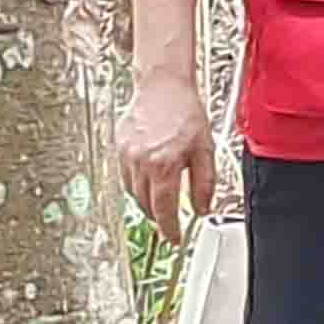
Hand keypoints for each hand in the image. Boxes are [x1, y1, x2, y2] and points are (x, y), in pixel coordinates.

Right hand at [114, 71, 225, 240]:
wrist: (163, 85)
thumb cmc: (184, 112)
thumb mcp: (205, 150)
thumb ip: (204, 184)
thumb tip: (202, 209)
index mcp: (164, 165)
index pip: (164, 210)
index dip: (170, 229)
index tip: (174, 238)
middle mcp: (141, 163)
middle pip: (146, 205)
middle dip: (159, 216)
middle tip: (170, 219)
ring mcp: (127, 155)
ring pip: (133, 193)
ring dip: (147, 200)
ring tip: (161, 195)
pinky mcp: (119, 147)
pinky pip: (126, 176)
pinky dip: (137, 183)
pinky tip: (149, 176)